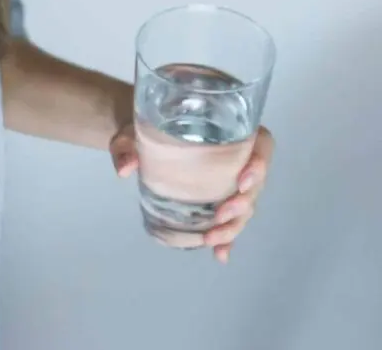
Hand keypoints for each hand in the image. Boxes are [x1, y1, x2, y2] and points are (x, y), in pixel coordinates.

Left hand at [111, 124, 273, 262]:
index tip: (242, 179)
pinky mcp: (217, 200)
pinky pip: (229, 220)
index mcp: (227, 131)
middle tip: (221, 214)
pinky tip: (221, 254)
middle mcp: (235, 157)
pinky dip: (227, 238)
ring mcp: (227, 181)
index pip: (260, 144)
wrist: (137, 142)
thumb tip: (125, 168)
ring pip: (245, 205)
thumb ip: (126, 147)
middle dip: (243, 202)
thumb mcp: (130, 134)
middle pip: (255, 182)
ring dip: (234, 225)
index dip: (260, 162)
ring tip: (212, 239)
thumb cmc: (141, 131)